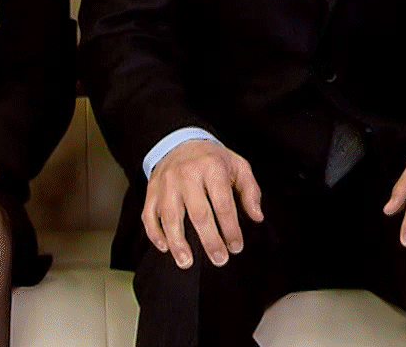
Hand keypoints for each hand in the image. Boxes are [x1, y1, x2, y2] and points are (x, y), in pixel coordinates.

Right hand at [142, 139, 262, 269]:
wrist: (179, 141)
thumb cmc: (212, 159)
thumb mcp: (237, 165)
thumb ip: (250, 191)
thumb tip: (256, 217)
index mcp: (211, 168)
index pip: (223, 204)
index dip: (230, 229)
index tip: (236, 247)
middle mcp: (187, 175)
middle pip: (198, 213)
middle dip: (210, 240)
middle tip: (219, 260)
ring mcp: (166, 183)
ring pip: (170, 217)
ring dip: (178, 243)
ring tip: (187, 263)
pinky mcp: (152, 191)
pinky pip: (149, 215)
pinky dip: (154, 234)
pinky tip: (165, 248)